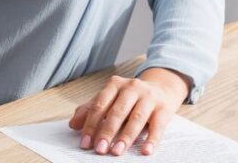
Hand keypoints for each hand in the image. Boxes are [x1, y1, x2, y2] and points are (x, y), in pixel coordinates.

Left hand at [68, 68, 189, 155]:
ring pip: (136, 118)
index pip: (99, 105)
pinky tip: (145, 151)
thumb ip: (91, 110)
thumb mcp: (111, 99)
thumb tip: (73, 124)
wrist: (162, 88)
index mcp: (115, 85)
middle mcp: (132, 87)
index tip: (85, 143)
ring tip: (117, 151)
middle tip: (100, 150)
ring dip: (126, 136)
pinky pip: (157, 126)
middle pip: (117, 111)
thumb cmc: (131, 98)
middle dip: (107, 132)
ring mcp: (149, 97)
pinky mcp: (164, 108)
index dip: (91, 125)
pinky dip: (152, 139)